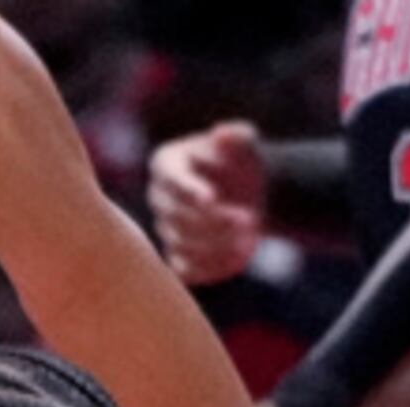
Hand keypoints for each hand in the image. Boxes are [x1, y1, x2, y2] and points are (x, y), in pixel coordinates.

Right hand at [145, 121, 268, 285]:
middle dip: (213, 220)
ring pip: (180, 244)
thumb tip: (225, 133)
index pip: (170, 180)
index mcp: (166, 163)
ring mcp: (166, 228)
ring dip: (217, 245)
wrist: (250, 195)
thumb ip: (238, 136)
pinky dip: (212, 267)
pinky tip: (240, 256)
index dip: (189, 190)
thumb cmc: (243, 164)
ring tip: (250, 237)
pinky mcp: (178, 256)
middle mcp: (159, 196)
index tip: (213, 198)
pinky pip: (185, 270)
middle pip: (175, 215)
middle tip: (249, 218)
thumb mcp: (246, 145)